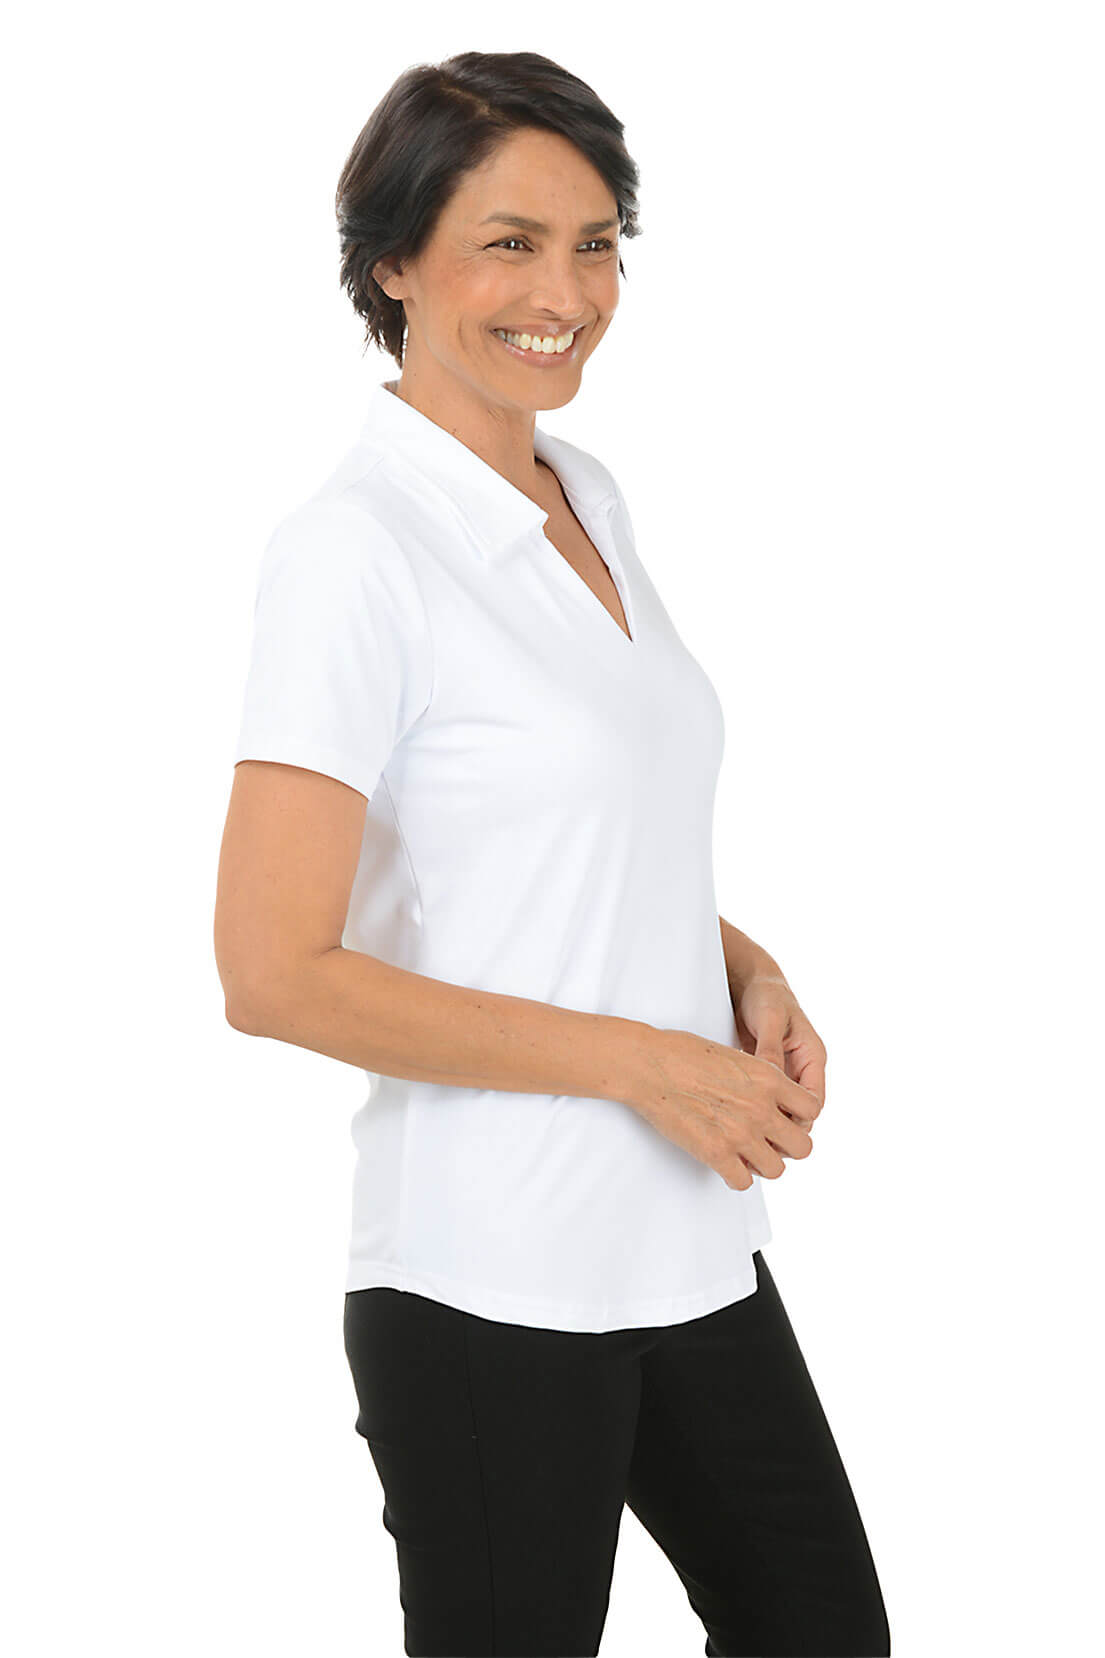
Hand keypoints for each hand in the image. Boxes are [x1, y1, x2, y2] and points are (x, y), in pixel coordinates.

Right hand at [624, 1025, 820, 1191]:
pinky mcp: (715, 1153)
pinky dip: (736, 1177)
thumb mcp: (734, 1055)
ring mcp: (740, 1133)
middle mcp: (761, 1107)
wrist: (647, 1064)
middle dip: (786, 1146)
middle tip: (770, 1142)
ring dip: (762, 1164)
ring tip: (747, 1155)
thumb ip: (758, 1077)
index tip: (787, 1119)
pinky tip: (726, 1165)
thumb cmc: (680, 1053)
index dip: (800, 1117)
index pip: (812, 1109)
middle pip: (803, 1146)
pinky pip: (743, 1183)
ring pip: (777, 1170)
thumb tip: (767, 1094)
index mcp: (769, 1078)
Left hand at [733, 974, 825, 1127]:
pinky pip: (766, 1103)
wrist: (750, 983)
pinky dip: (756, 1114)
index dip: (799, 1120)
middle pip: (800, 1114)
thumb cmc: (765, 996)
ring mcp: (785, 1074)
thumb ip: (771, 1049)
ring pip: (783, 1112)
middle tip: (758, 1144)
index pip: (814, 1101)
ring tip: (746, 1138)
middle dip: (783, 1130)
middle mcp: (801, 1069)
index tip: (776, 1131)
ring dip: (768, 1125)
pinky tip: (737, 1122)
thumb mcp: (769, 1019)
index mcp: (812, 1057)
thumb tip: (772, 1080)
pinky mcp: (767, 1077)